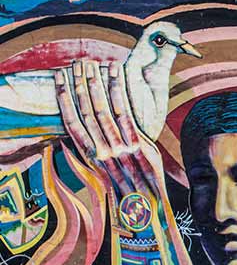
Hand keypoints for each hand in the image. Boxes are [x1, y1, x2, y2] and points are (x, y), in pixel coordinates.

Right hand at [54, 60, 166, 199]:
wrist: (148, 202)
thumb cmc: (127, 185)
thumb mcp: (106, 169)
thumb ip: (94, 150)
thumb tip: (81, 134)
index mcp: (90, 155)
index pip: (71, 122)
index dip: (63, 98)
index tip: (59, 78)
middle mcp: (101, 150)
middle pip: (86, 111)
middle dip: (80, 84)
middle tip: (76, 62)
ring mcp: (119, 146)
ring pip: (103, 109)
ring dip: (98, 83)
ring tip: (93, 63)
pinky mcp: (138, 144)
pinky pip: (125, 112)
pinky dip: (119, 91)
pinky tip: (117, 74)